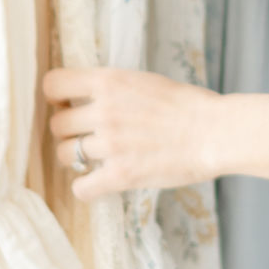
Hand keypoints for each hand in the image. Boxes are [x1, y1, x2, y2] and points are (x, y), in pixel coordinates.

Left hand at [44, 65, 220, 200]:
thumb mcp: (145, 81)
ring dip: (78, 158)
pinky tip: (101, 181)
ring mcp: (110, 144)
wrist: (214, 131)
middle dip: (69, 132)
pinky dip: (87, 187)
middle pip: (57, 125)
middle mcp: (104, 111)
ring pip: (65, 155)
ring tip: (98, 157)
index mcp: (110, 81)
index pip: (53, 84)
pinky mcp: (120, 175)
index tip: (67, 104)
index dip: (56, 96)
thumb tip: (87, 97)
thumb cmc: (188, 104)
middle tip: (88, 135)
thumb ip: (113, 88)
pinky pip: (81, 188)